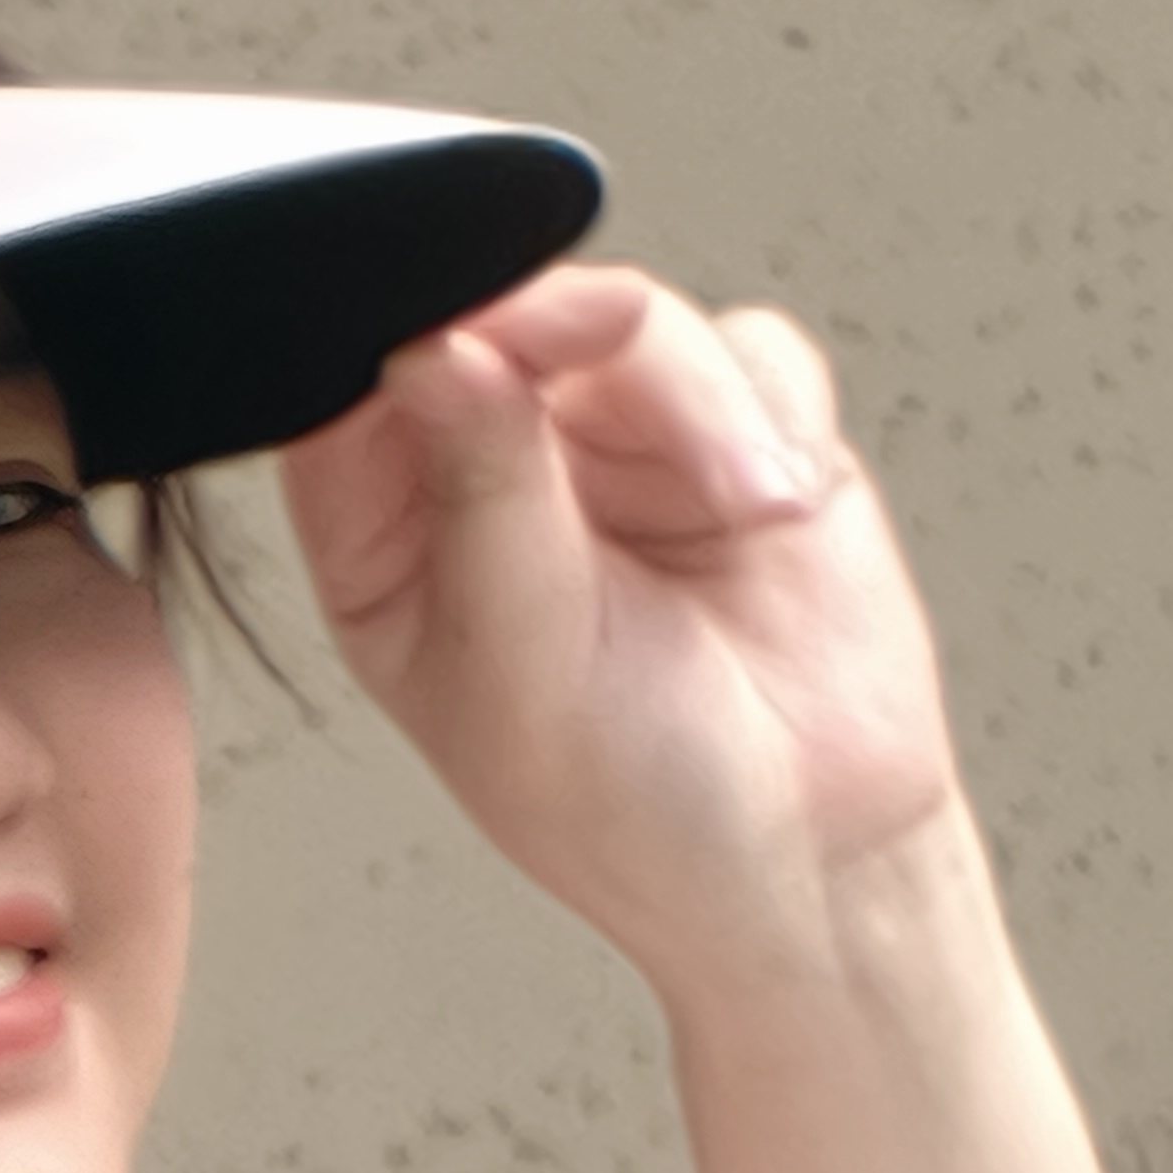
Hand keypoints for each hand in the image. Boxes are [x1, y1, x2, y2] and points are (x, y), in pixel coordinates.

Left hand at [276, 267, 969, 1005]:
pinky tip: (779, 506)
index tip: (466, 329)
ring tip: (750, 504)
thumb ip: (483, 496)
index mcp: (389, 543)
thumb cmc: (637, 806)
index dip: (405, 329)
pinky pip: (747, 348)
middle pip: (499, 320)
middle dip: (565, 323)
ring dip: (701, 398)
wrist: (817, 852)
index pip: (355, 394)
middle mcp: (490, 477)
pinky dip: (774, 410)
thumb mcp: (527, 667)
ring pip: (632, 323)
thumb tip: (436, 348)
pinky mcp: (731, 429)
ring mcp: (611, 446)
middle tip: (618, 330)